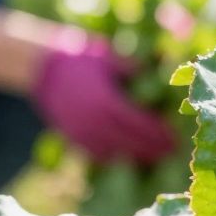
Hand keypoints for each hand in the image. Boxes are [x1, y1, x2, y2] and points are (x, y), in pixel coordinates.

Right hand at [31, 31, 176, 166]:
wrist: (40, 67)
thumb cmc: (79, 58)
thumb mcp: (108, 57)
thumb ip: (133, 69)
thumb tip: (160, 76)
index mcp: (104, 101)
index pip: (138, 123)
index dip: (157, 132)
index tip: (175, 136)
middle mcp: (93, 121)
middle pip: (130, 142)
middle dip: (153, 149)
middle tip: (173, 152)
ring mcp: (81, 133)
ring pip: (115, 152)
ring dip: (137, 157)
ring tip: (157, 158)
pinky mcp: (73, 139)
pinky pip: (98, 155)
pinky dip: (116, 158)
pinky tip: (131, 158)